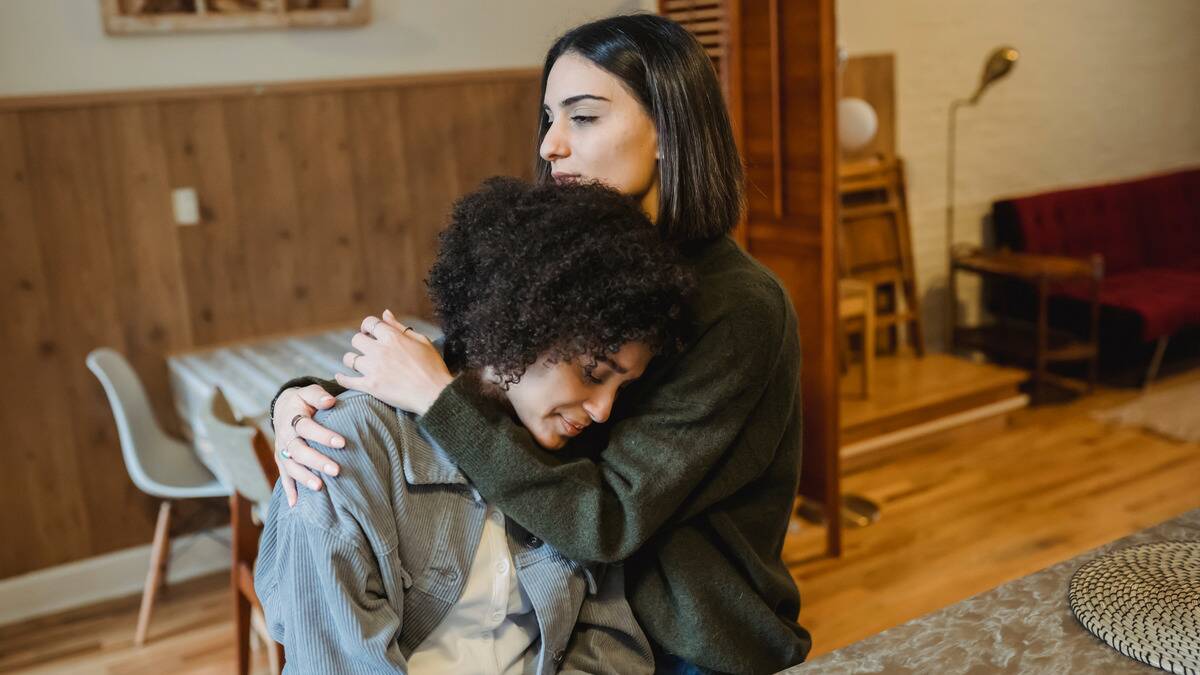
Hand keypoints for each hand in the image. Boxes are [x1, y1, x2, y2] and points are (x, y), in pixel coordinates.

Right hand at [272, 384, 345, 506]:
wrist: (284, 408)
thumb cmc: (303, 401)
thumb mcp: (309, 392)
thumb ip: (319, 395)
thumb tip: (330, 401)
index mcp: (292, 419)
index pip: (306, 427)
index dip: (322, 435)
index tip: (342, 443)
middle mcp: (285, 437)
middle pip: (298, 451)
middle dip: (316, 461)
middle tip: (336, 470)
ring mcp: (282, 451)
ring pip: (291, 467)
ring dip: (304, 478)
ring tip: (319, 488)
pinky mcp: (281, 461)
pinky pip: (284, 477)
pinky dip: (288, 491)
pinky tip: (295, 504)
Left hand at [337, 309, 453, 415]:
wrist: (435, 394)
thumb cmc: (433, 367)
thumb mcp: (421, 341)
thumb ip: (400, 327)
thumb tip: (385, 313)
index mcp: (393, 337)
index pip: (370, 323)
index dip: (367, 326)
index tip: (370, 332)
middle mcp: (380, 351)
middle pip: (356, 339)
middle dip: (361, 342)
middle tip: (367, 349)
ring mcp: (374, 369)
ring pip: (350, 359)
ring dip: (353, 360)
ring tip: (359, 364)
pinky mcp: (371, 386)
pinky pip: (347, 381)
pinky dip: (342, 379)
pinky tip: (340, 377)